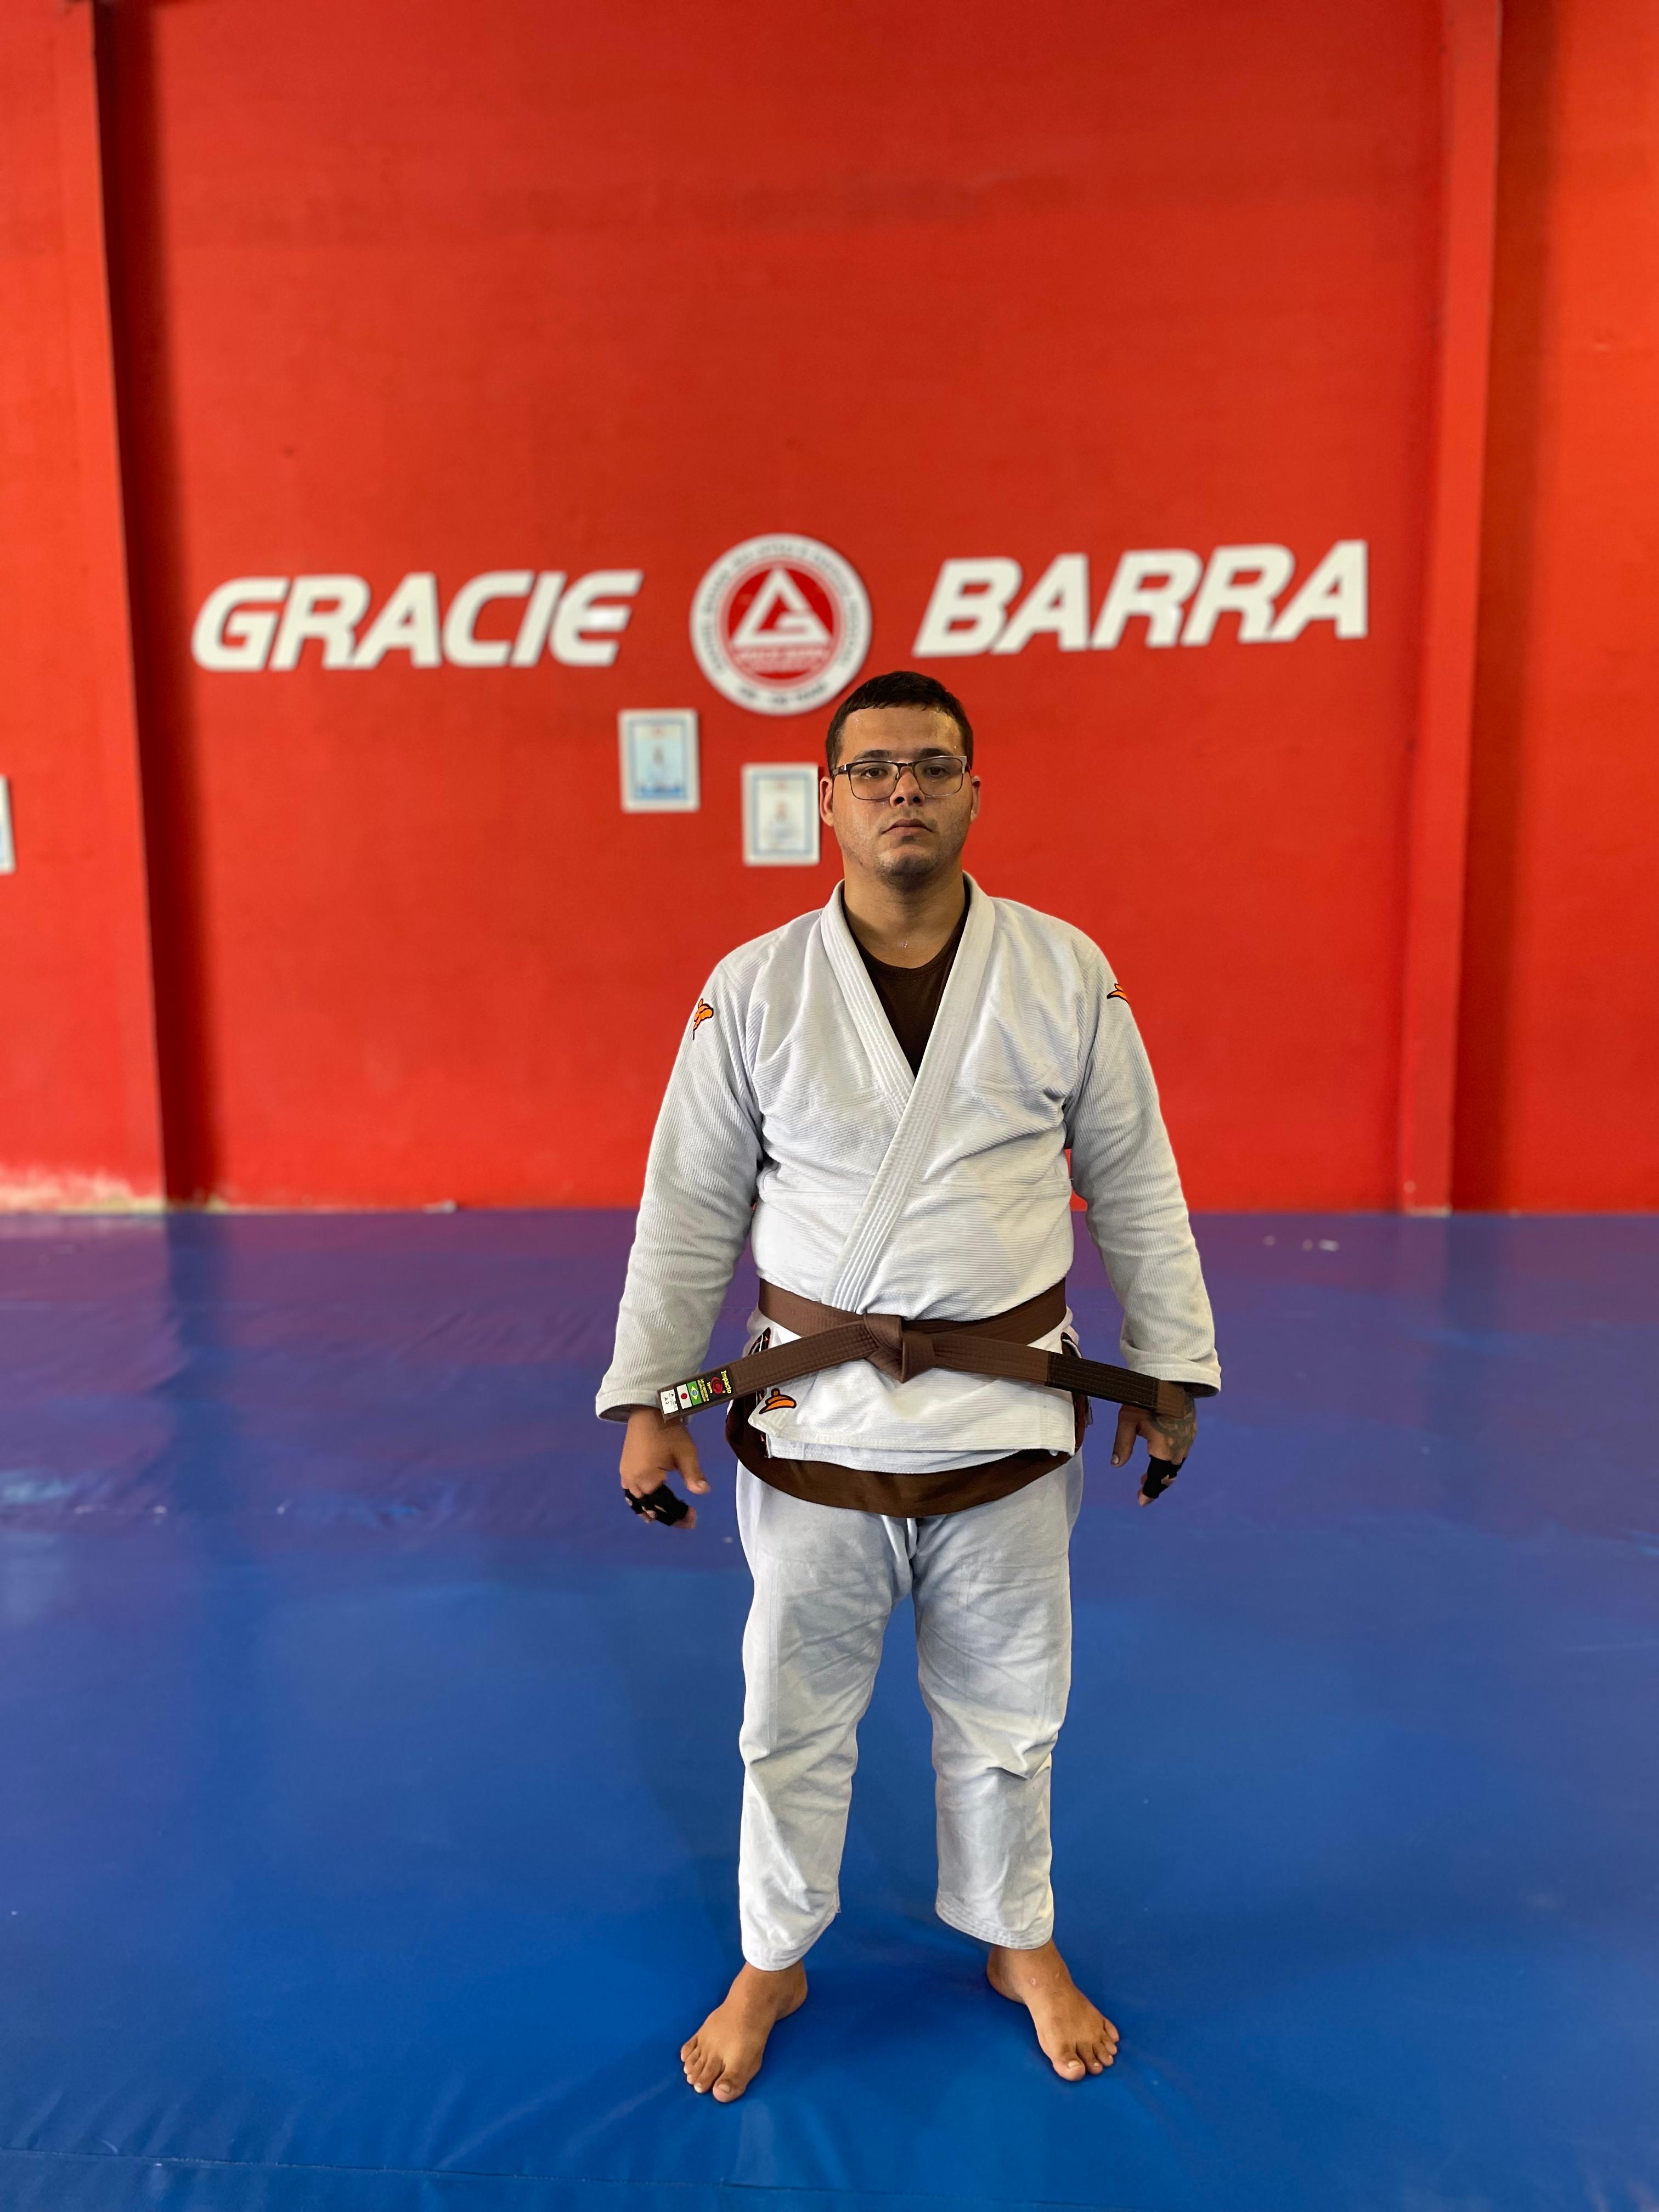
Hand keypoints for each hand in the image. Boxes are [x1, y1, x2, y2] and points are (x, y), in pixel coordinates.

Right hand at [620, 1407, 708, 1530]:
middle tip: (688, 1521)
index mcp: (647, 1478)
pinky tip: (646, 1508)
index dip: (680, 1514)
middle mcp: (633, 1481)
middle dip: (669, 1517)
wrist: (648, 1410)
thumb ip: (693, 1475)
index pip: (665, 1505)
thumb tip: (704, 1492)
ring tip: (668, 1519)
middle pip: (651, 1508)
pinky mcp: (624, 1470)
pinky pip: (630, 1494)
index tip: (694, 1519)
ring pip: (638, 1503)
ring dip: (654, 1512)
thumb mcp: (686, 1452)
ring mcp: (626, 1476)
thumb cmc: (669, 1431)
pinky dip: (639, 1504)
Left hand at [1111, 1389, 1195, 1507]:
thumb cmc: (1146, 1397)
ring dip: (1165, 1470)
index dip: (1149, 1493)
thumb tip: (1116, 1465)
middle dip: (1156, 1483)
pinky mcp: (1192, 1430)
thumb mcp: (1128, 1421)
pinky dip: (1172, 1457)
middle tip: (1142, 1485)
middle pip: (1169, 1475)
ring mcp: (1188, 1439)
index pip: (1157, 1480)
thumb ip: (1122, 1445)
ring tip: (1151, 1471)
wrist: (1172, 1378)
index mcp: (1163, 1450)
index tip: (1141, 1501)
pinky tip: (1163, 1451)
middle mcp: (1179, 1449)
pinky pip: (1183, 1450)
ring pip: (1177, 1463)